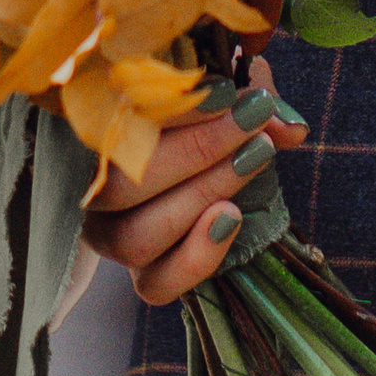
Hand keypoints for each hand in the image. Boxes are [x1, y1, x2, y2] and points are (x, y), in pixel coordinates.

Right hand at [82, 65, 304, 304]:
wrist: (214, 164)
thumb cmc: (208, 115)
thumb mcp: (224, 92)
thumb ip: (248, 91)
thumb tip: (287, 126)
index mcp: (90, 133)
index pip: (110, 125)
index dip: (166, 111)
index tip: (223, 92)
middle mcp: (87, 190)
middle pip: (120, 185)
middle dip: (194, 150)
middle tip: (251, 122)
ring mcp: (110, 236)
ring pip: (134, 238)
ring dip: (201, 196)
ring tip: (252, 160)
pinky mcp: (143, 276)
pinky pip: (157, 285)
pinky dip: (196, 257)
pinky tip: (231, 217)